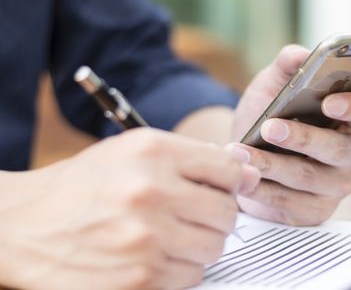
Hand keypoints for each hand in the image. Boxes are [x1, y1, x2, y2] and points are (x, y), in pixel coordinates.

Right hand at [0, 128, 258, 289]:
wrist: (24, 227)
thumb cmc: (84, 186)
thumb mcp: (134, 152)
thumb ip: (194, 158)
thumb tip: (247, 171)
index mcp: (152, 152)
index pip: (228, 169)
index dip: (230, 181)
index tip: (223, 187)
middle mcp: (150, 192)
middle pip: (227, 212)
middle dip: (214, 215)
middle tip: (189, 213)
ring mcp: (144, 240)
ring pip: (214, 248)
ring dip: (197, 244)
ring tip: (166, 234)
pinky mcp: (138, 281)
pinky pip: (191, 277)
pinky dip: (179, 269)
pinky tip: (153, 255)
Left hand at [230, 45, 350, 225]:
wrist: (244, 156)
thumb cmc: (265, 117)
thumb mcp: (271, 87)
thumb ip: (286, 66)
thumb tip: (299, 54)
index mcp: (349, 118)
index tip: (331, 101)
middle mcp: (349, 153)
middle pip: (337, 149)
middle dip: (302, 138)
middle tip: (270, 127)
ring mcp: (334, 185)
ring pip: (308, 177)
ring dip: (271, 164)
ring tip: (240, 152)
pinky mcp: (314, 209)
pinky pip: (290, 201)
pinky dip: (262, 188)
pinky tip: (242, 175)